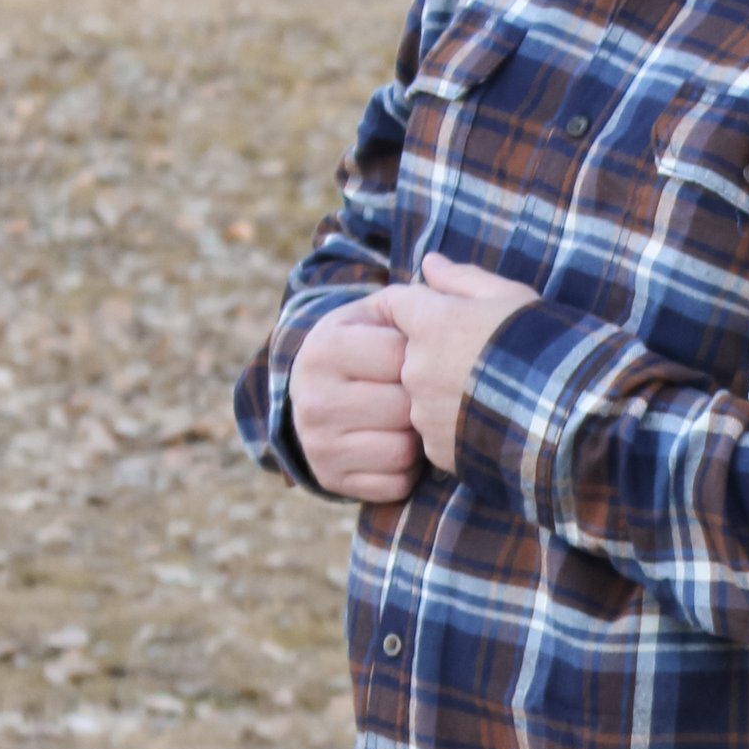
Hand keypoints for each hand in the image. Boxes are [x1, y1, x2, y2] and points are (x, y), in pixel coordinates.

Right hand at [289, 299, 423, 505]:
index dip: (428, 359)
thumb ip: (415, 295)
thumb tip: (435, 264)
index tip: (427, 357)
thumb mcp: (380, 317)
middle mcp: (312, 395)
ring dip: (420, 439)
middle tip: (424, 396)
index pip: (403, 356)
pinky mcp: (330, 479)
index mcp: (326, 345)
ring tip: (412, 421)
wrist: (315, 399)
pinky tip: (400, 450)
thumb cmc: (368, 352)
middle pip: (406, 407)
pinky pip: (396, 483)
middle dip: (425, 403)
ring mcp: (317, 442)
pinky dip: (408, 471)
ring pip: (404, 450)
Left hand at [385, 251, 539, 476]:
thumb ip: (463, 280)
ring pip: (421, 392)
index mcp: (430, 324)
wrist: (569, 418)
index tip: (438, 314)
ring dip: (443, 389)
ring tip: (489, 392)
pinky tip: (489, 420)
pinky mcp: (437, 449)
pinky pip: (435, 429)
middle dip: (434, 350)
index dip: (415, 306)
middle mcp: (416, 368)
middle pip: (408, 351)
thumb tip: (429, 263)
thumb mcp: (511, 298)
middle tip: (479, 356)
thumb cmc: (544, 347)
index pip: (395, 305)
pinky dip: (453, 424)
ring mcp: (424, 412)